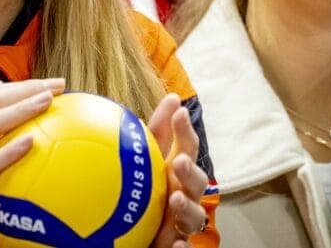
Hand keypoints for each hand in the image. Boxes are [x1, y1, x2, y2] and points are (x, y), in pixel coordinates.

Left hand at [149, 93, 209, 247]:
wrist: (133, 235)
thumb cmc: (143, 192)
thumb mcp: (145, 160)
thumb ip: (154, 132)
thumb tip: (172, 96)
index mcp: (177, 172)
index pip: (187, 147)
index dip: (185, 130)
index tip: (179, 113)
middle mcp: (184, 195)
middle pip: (197, 182)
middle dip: (191, 171)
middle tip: (178, 161)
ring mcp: (181, 223)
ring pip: (194, 217)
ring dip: (187, 208)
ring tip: (175, 200)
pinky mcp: (174, 245)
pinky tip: (174, 244)